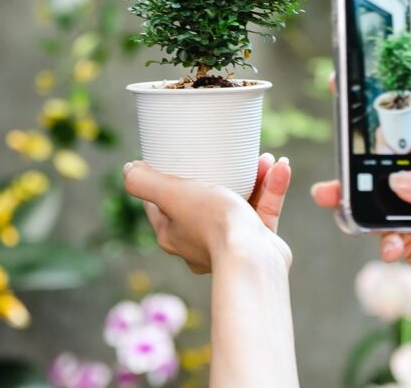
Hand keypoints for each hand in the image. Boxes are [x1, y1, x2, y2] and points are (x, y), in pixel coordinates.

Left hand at [124, 154, 292, 274]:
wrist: (253, 258)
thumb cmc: (211, 225)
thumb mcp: (172, 194)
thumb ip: (144, 183)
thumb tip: (128, 169)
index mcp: (173, 233)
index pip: (162, 204)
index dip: (167, 179)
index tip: (179, 157)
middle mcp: (198, 241)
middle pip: (205, 198)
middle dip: (222, 171)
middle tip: (232, 152)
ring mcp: (229, 243)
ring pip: (240, 202)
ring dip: (254, 177)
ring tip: (265, 158)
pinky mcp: (256, 242)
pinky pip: (263, 210)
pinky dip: (272, 189)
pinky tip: (281, 168)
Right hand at [313, 10, 410, 329]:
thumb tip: (400, 179)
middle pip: (404, 123)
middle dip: (374, 102)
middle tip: (344, 80)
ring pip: (376, 175)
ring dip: (353, 182)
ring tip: (334, 188)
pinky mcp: (406, 228)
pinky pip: (376, 223)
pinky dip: (375, 235)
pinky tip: (387, 247)